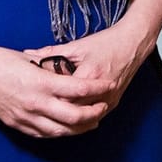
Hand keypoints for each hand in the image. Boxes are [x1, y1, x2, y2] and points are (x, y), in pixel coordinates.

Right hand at [0, 44, 111, 137]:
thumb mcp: (29, 59)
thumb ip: (50, 68)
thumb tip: (68, 71)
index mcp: (41, 82)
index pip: (79, 90)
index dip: (98, 89)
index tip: (110, 85)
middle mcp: (35, 103)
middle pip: (74, 117)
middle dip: (93, 114)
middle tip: (103, 107)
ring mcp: (25, 116)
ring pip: (60, 130)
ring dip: (79, 128)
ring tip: (91, 122)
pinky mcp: (16, 124)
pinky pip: (43, 134)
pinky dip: (59, 132)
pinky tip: (67, 128)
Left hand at [23, 21, 153, 116]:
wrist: (133, 43)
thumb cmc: (107, 42)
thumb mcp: (77, 46)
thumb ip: (51, 53)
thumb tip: (28, 54)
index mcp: (89, 74)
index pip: (63, 95)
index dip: (48, 97)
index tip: (36, 95)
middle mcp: (101, 90)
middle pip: (73, 111)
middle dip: (56, 112)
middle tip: (40, 110)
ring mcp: (109, 99)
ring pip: (85, 119)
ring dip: (69, 119)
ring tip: (51, 118)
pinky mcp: (114, 102)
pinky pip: (95, 118)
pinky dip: (82, 119)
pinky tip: (70, 118)